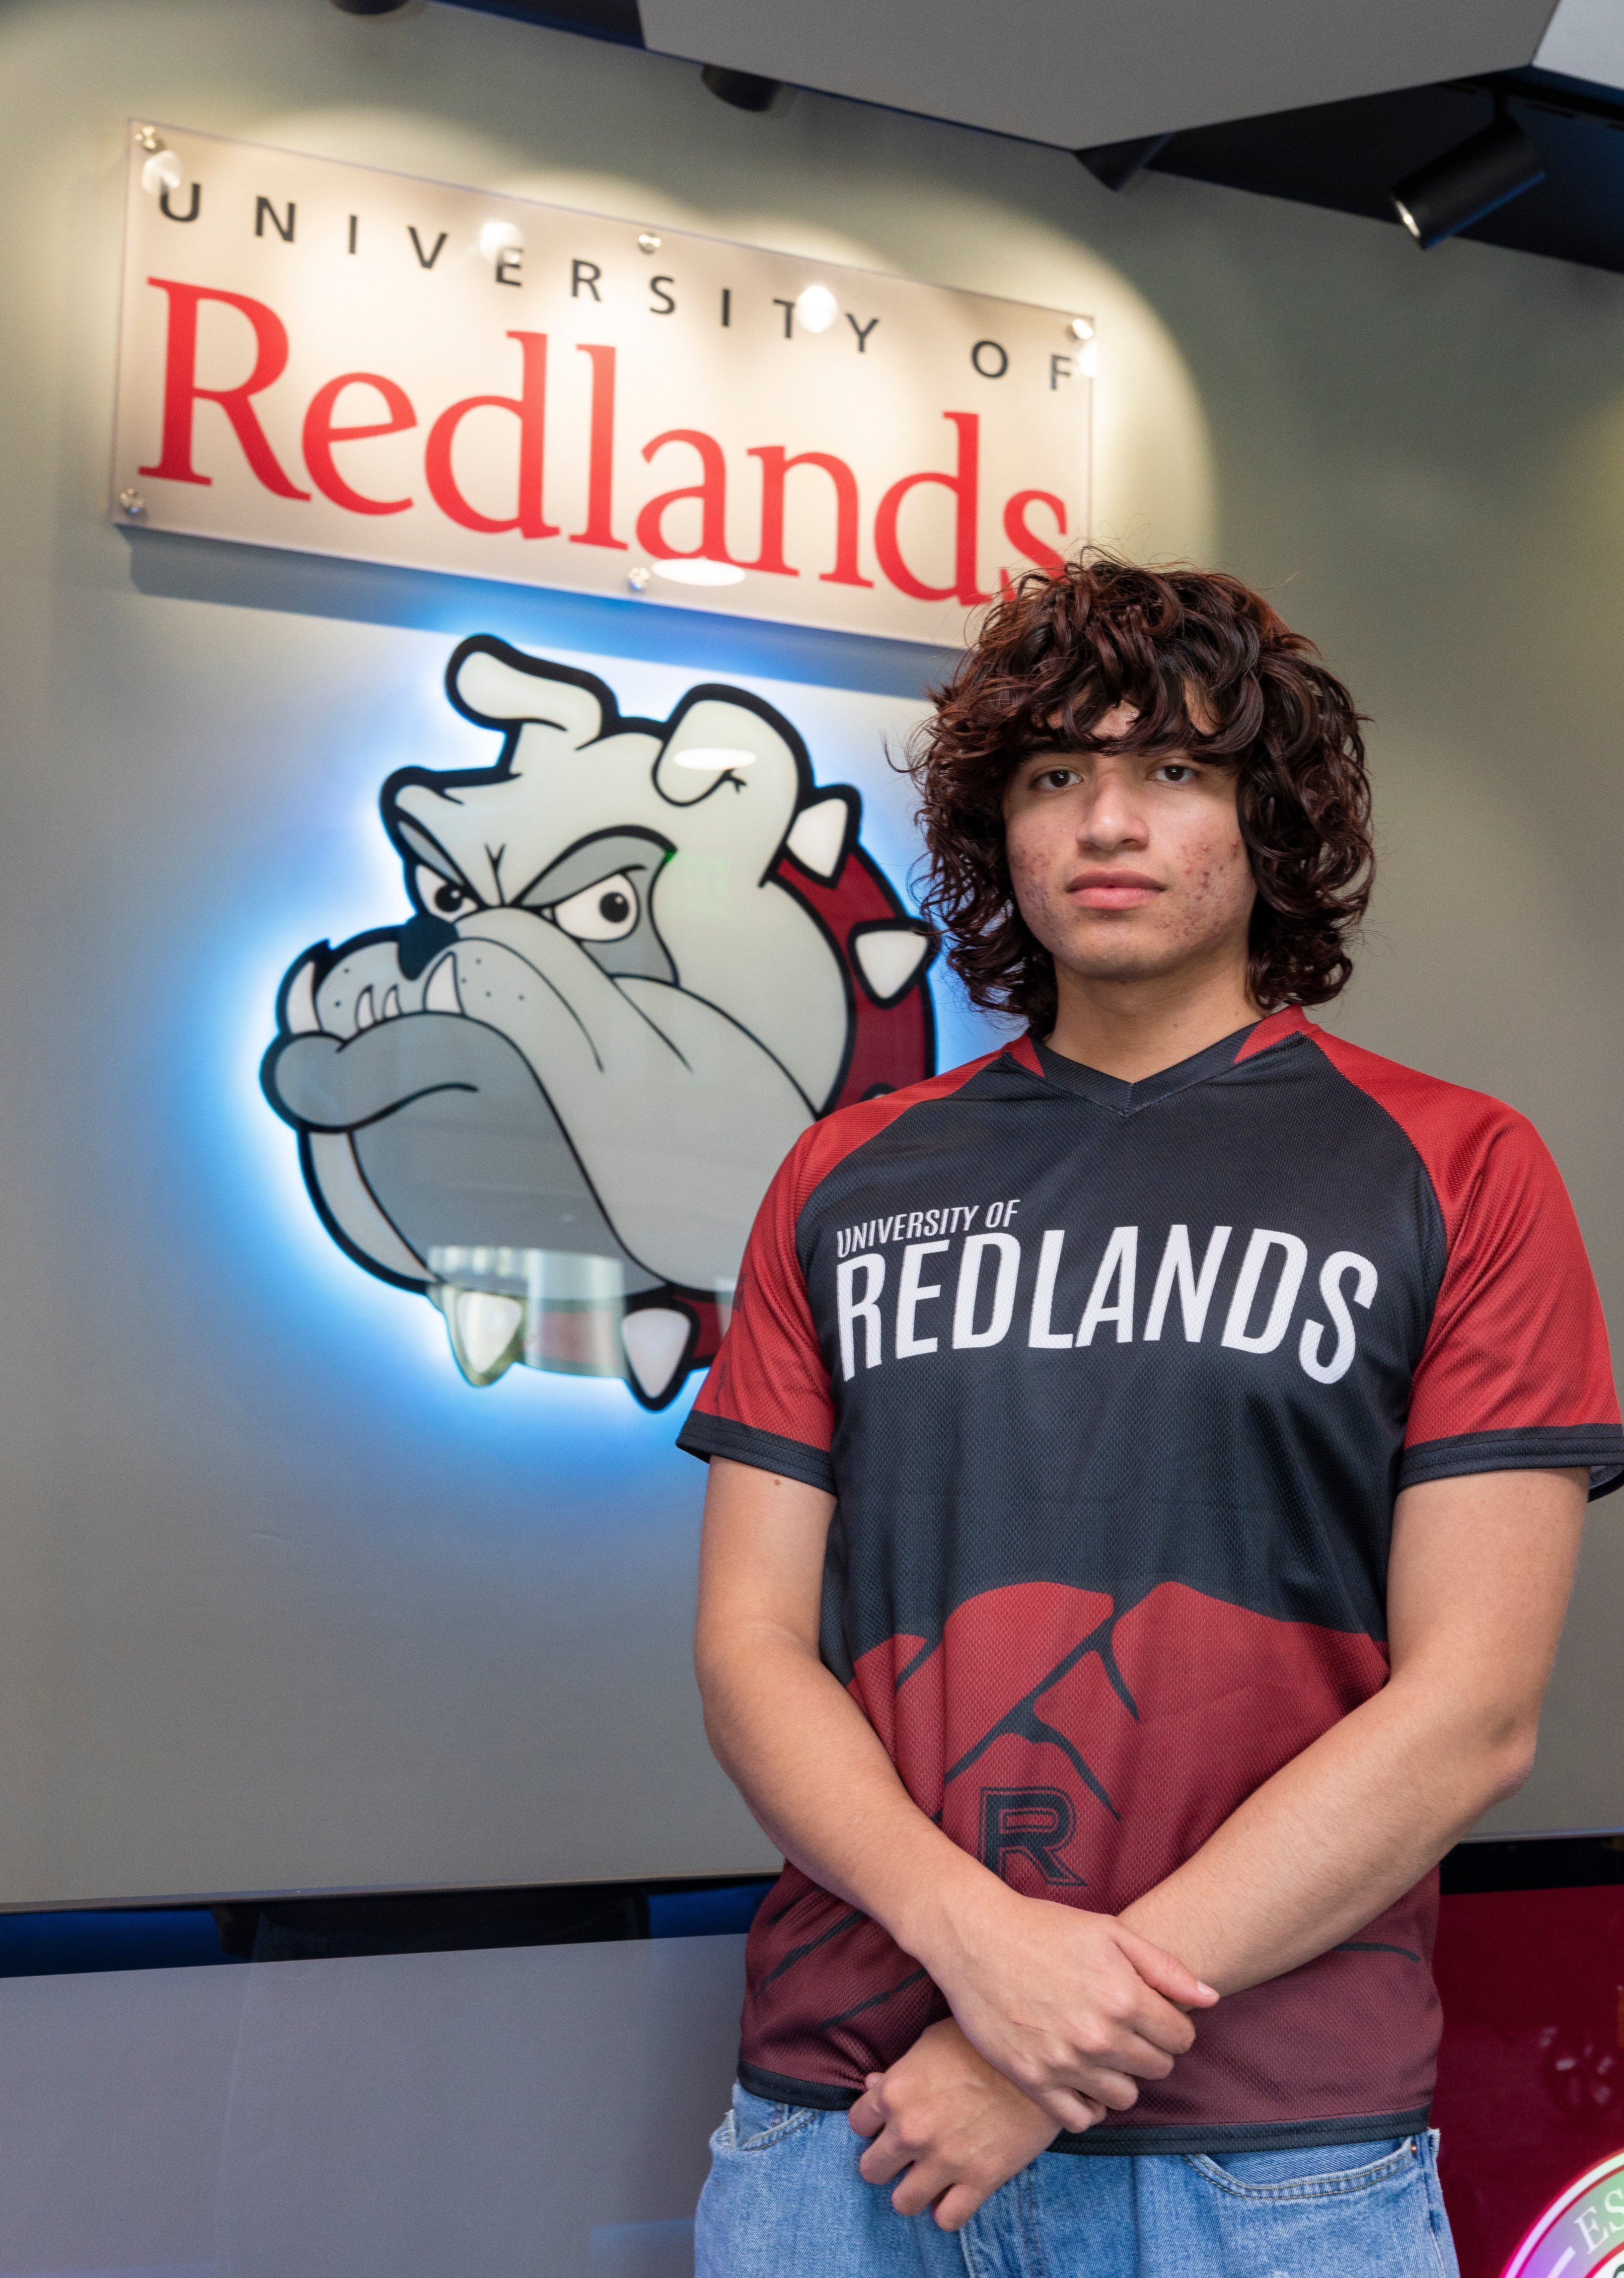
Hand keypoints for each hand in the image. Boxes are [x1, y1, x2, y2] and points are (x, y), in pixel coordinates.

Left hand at [849, 2018, 1074, 2230]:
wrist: (1040, 2059)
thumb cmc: (983, 2042)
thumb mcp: (933, 2042)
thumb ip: (900, 2069)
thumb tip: (873, 2085)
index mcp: (896, 2091)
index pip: (857, 2123)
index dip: (872, 2122)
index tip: (887, 2122)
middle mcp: (911, 2130)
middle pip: (871, 2169)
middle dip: (885, 2162)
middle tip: (904, 2153)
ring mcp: (944, 2159)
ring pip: (902, 2203)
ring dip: (912, 2191)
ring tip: (927, 2176)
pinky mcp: (979, 2181)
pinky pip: (947, 2219)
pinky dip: (948, 2209)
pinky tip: (956, 2190)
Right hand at [911, 1884, 1217, 2131]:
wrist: (974, 1936)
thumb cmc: (1044, 1927)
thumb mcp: (1110, 1932)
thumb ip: (1165, 1968)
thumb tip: (1210, 2000)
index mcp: (1124, 1997)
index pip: (1180, 2038)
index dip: (1172, 2026)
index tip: (1153, 2015)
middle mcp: (1099, 2037)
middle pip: (1157, 2069)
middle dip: (1149, 2049)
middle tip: (1125, 2030)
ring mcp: (1065, 2063)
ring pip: (1124, 2098)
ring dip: (1121, 2077)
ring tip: (1102, 2052)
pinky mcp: (1033, 2081)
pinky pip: (1080, 2119)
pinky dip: (1087, 2105)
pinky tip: (1080, 2077)